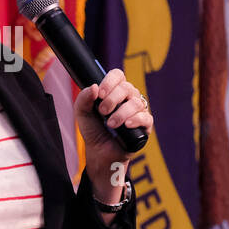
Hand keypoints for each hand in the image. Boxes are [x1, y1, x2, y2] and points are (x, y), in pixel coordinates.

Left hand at [75, 68, 152, 202]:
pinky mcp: (145, 126)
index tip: (100, 93)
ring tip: (110, 124)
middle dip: (113, 99)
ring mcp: (138, 111)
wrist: (99, 152)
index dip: (110, 81)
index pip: (118, 76)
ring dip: (121, 112)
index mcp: (114, 91)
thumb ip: (84, 98)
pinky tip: (127, 125)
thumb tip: (94, 87)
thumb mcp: (82, 113)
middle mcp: (128, 98)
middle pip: (127, 87)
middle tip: (102, 111)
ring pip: (136, 103)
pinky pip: (146, 117)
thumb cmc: (93, 130)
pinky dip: (136, 119)